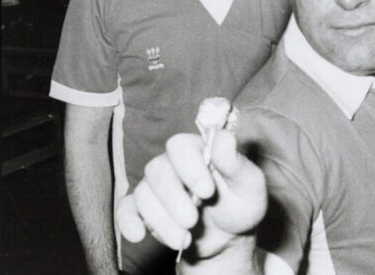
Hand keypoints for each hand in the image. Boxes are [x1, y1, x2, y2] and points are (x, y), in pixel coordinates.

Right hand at [115, 130, 267, 259]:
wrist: (229, 237)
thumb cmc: (241, 204)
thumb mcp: (249, 184)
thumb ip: (236, 163)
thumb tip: (225, 136)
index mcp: (198, 150)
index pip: (180, 146)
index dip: (189, 167)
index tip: (207, 192)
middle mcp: (173, 164)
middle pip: (157, 170)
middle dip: (173, 199)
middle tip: (192, 220)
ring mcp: (156, 187)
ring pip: (143, 194)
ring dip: (161, 220)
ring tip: (184, 238)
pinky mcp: (145, 210)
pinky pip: (126, 210)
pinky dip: (128, 222)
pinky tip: (138, 235)